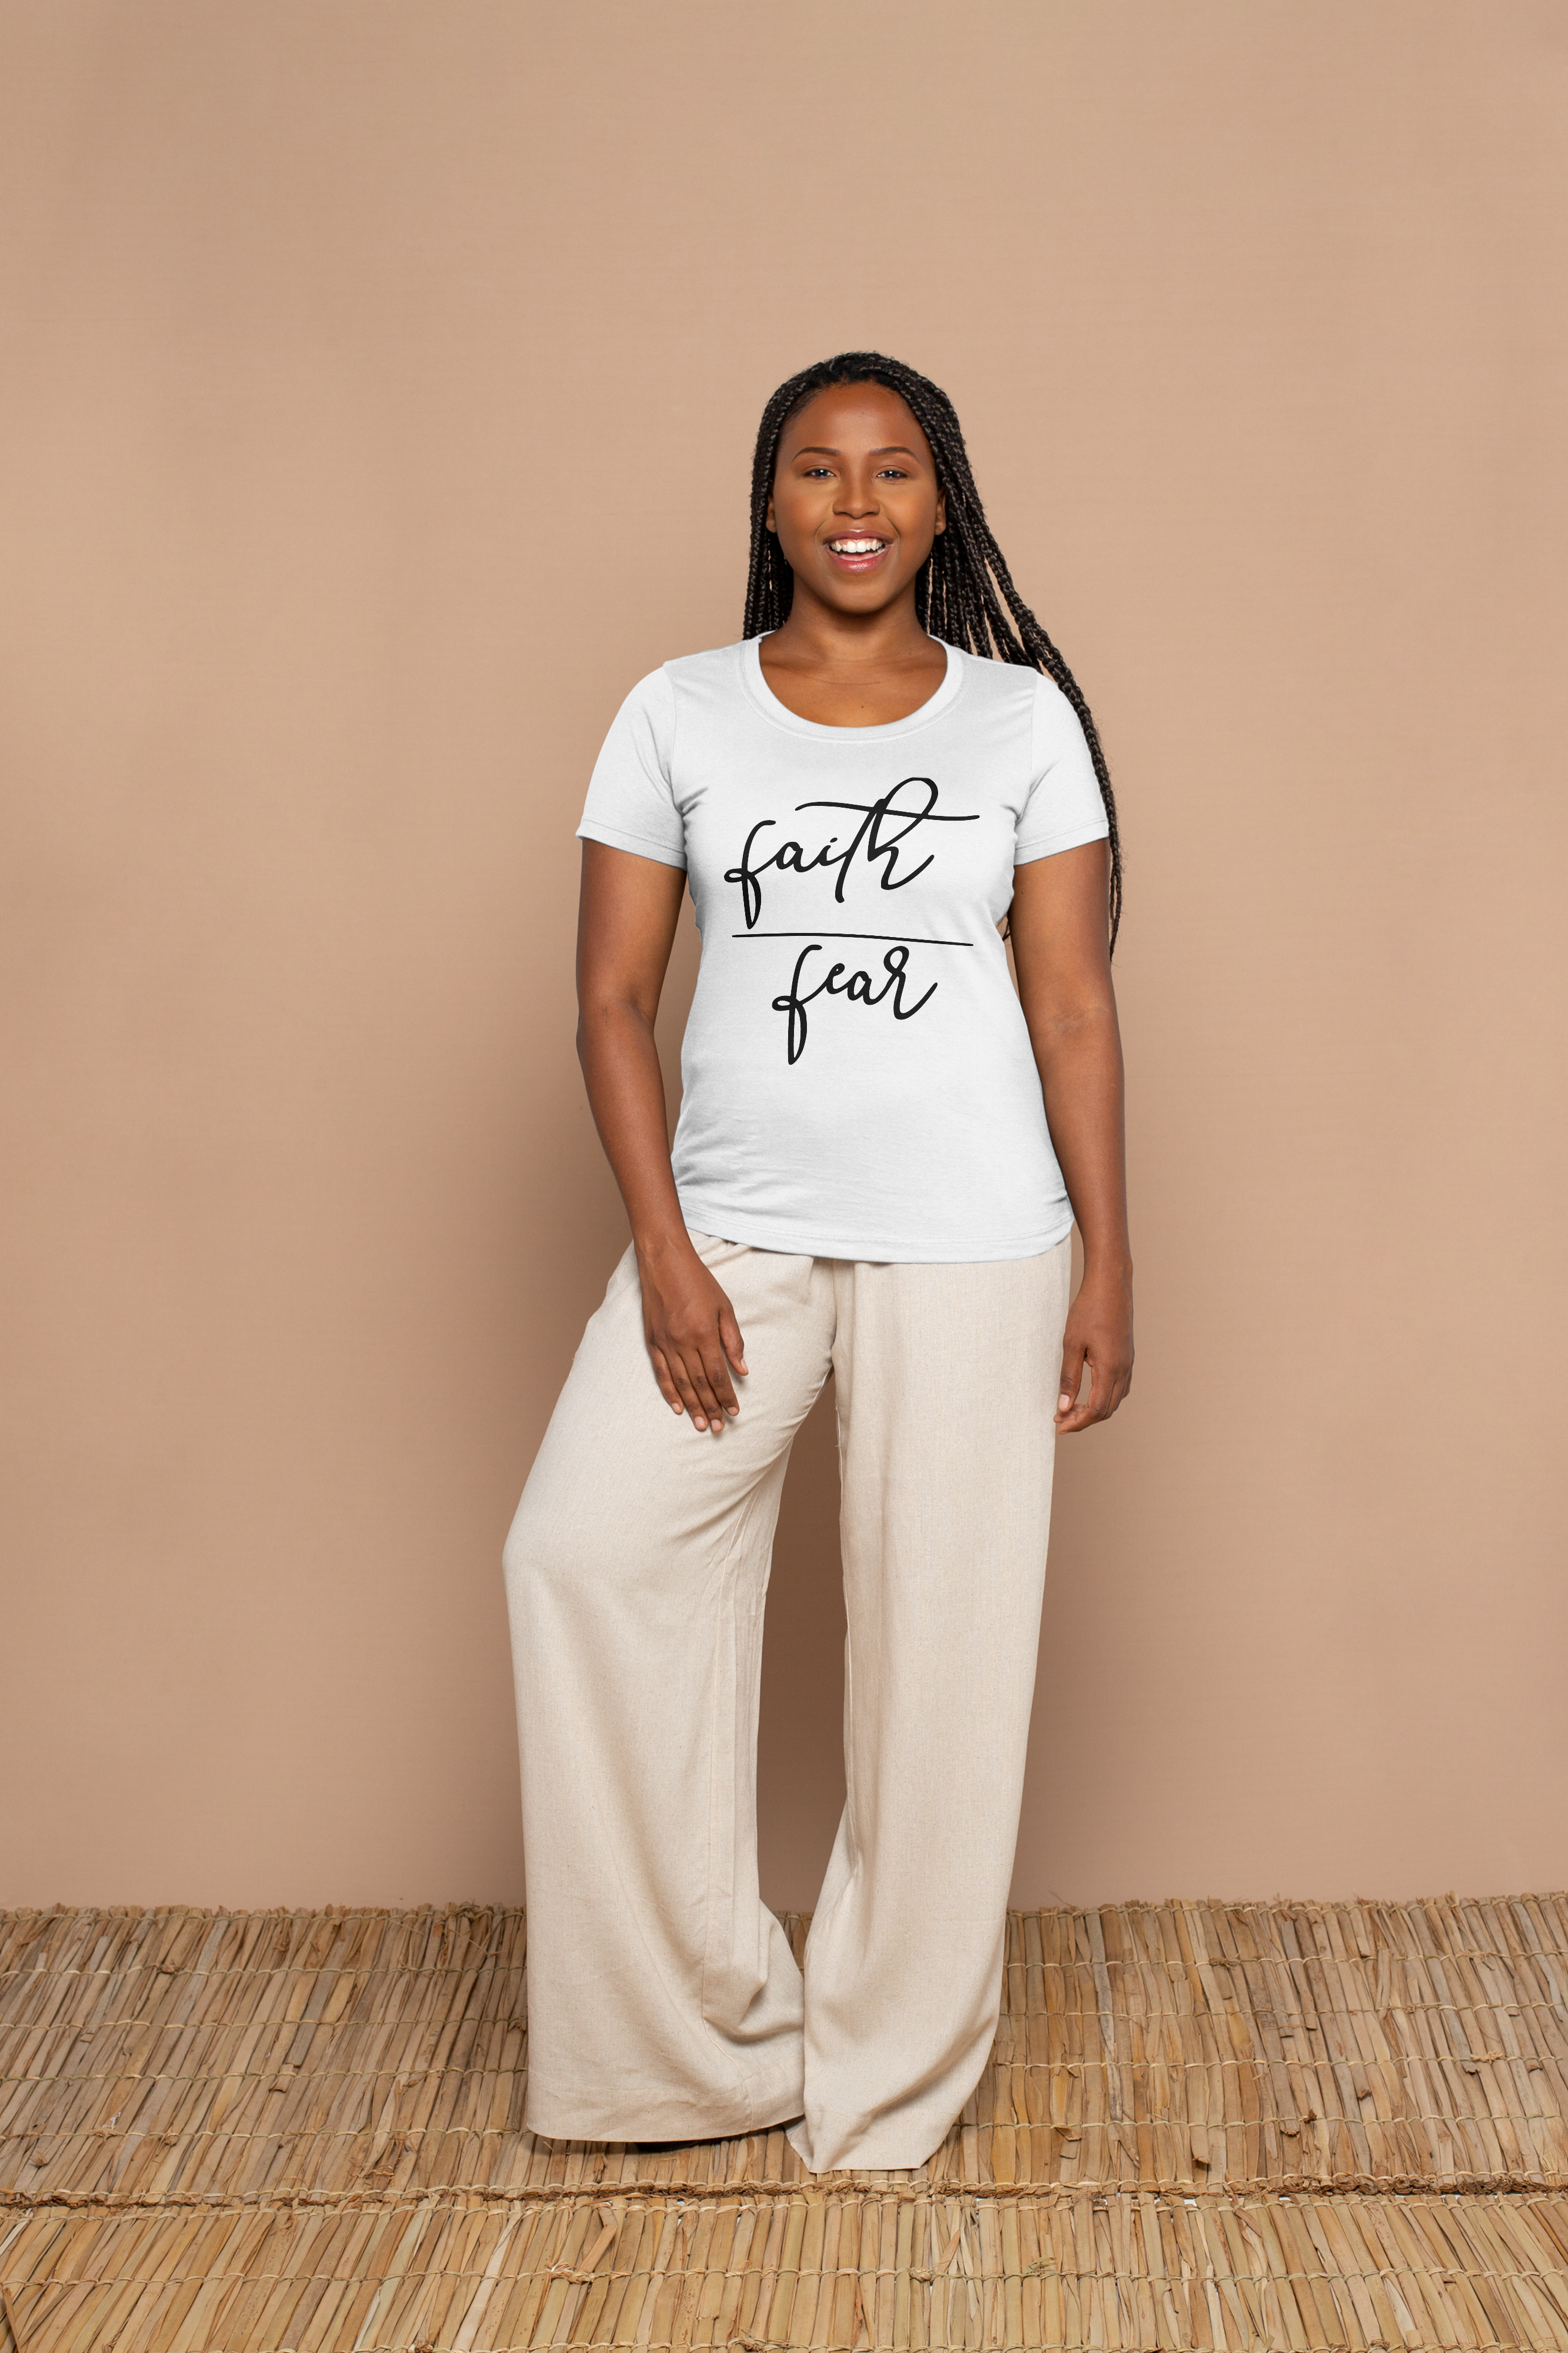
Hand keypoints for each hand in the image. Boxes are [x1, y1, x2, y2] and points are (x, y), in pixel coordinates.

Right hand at [638, 1239, 748, 1434]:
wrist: (664, 1262)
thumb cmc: (698, 1281)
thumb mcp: (725, 1307)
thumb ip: (733, 1340)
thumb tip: (743, 1370)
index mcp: (704, 1333)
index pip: (718, 1374)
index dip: (726, 1396)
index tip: (734, 1412)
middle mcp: (683, 1342)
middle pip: (699, 1383)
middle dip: (711, 1408)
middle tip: (719, 1428)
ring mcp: (665, 1343)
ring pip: (680, 1383)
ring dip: (692, 1406)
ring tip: (701, 1424)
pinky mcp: (652, 1341)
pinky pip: (660, 1372)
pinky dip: (668, 1392)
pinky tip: (676, 1407)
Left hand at [1055, 1265, 1132, 1433]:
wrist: (1110, 1285)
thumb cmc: (1089, 1310)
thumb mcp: (1071, 1344)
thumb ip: (1068, 1377)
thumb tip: (1064, 1406)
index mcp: (1110, 1368)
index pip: (1097, 1409)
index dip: (1077, 1422)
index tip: (1058, 1424)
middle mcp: (1124, 1369)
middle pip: (1107, 1409)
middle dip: (1085, 1420)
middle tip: (1061, 1419)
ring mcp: (1128, 1363)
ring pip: (1115, 1400)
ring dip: (1095, 1410)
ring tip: (1072, 1409)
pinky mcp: (1127, 1356)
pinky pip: (1120, 1387)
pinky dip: (1105, 1398)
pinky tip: (1089, 1394)